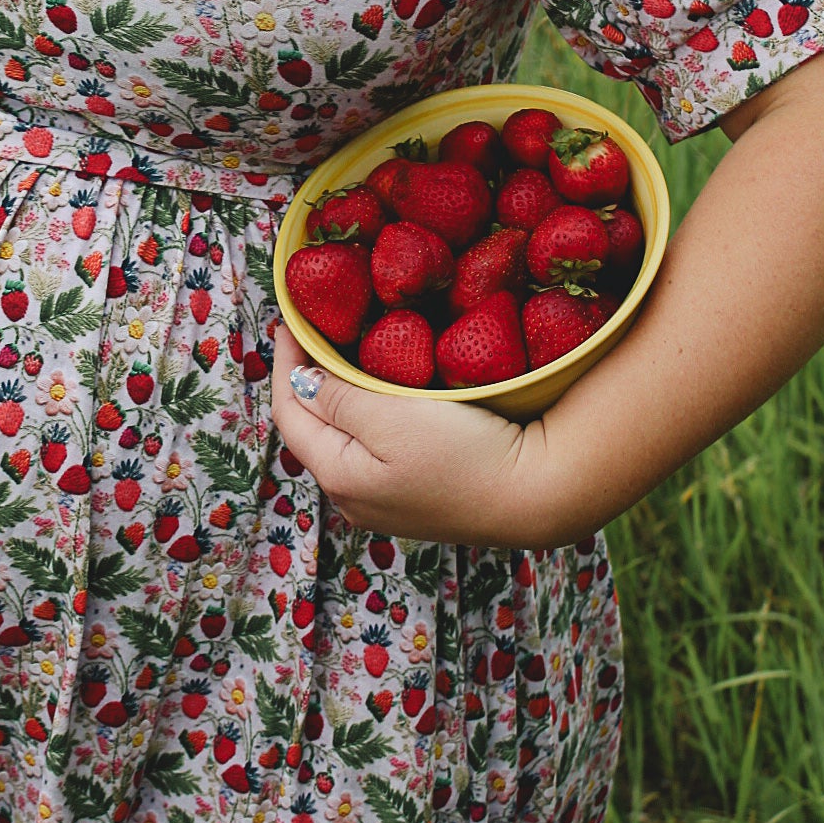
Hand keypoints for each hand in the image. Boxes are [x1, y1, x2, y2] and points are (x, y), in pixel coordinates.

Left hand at [269, 315, 548, 545]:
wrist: (539, 495)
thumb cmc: (464, 453)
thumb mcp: (389, 416)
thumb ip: (338, 397)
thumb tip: (302, 380)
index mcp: (338, 477)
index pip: (289, 411)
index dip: (285, 361)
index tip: (291, 319)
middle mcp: (353, 499)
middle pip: (313, 427)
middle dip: (307, 378)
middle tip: (314, 331)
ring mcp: (386, 503)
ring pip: (344, 438)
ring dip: (337, 396)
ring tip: (341, 354)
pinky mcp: (417, 497)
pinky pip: (373, 449)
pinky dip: (366, 415)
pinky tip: (381, 394)